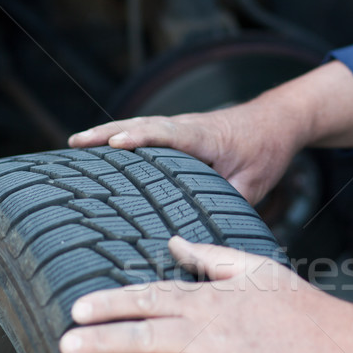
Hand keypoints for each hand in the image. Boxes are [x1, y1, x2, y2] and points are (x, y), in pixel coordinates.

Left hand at [59, 237, 352, 352]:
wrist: (340, 348)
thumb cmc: (298, 305)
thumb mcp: (255, 267)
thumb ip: (210, 254)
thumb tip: (173, 240)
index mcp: (213, 300)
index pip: (153, 298)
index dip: (114, 303)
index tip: (79, 309)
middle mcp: (213, 333)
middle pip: (149, 334)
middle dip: (104, 339)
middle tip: (65, 344)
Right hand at [69, 105, 295, 204]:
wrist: (278, 122)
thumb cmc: (266, 151)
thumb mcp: (254, 184)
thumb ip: (226, 203)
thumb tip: (202, 230)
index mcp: (205, 137)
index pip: (168, 134)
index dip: (140, 138)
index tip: (114, 144)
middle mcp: (189, 126)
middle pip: (143, 124)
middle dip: (107, 133)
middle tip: (75, 143)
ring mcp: (183, 127)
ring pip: (141, 125)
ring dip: (110, 132)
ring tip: (77, 144)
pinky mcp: (182, 133)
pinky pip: (149, 132)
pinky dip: (125, 136)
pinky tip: (107, 149)